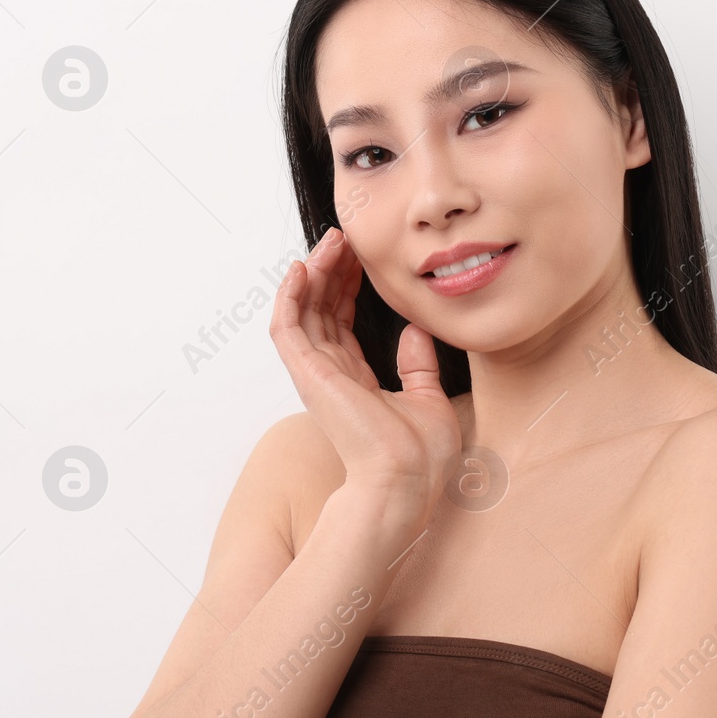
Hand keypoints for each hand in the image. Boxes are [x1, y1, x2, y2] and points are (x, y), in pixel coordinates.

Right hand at [269, 226, 460, 526]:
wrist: (407, 480)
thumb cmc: (420, 455)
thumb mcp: (429, 398)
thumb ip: (418, 365)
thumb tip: (416, 332)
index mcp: (355, 381)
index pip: (342, 323)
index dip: (348, 288)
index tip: (359, 258)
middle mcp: (331, 375)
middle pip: (320, 311)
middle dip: (330, 271)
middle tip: (344, 237)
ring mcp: (316, 375)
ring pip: (303, 311)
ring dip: (313, 273)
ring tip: (330, 241)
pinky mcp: (309, 374)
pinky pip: (288, 327)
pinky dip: (290, 297)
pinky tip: (302, 267)